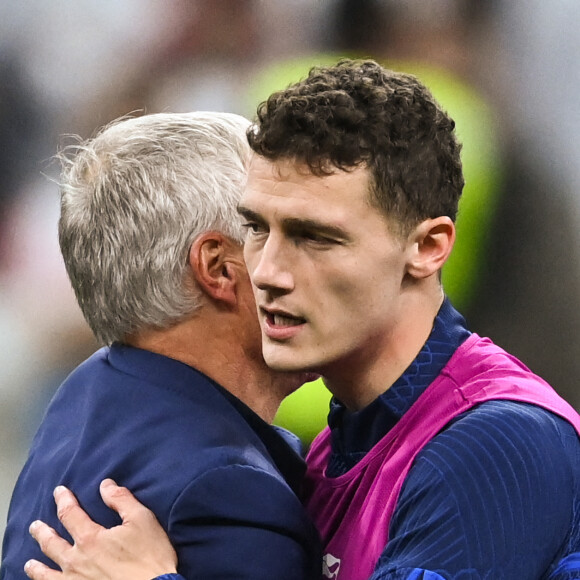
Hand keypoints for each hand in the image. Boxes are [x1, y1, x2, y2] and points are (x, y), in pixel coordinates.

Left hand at [25, 479, 177, 579]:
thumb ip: (121, 500)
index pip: (70, 514)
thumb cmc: (149, 556)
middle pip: (51, 543)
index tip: (59, 492)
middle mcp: (76, 561)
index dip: (64, 500)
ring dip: (37, 565)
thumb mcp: (142, 519)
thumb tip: (105, 485)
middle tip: (35, 525)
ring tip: (30, 562)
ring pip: (46, 573)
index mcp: (91, 539)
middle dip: (42, 532)